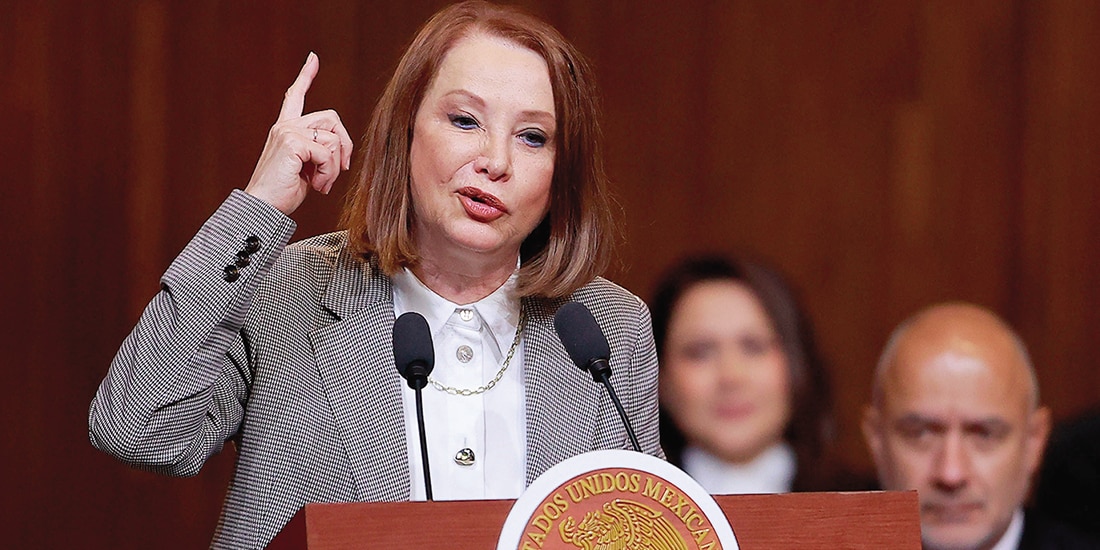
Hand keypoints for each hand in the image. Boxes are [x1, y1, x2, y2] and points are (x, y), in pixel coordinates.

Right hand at [244, 52, 353, 214]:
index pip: (295, 96)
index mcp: (285, 129)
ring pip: (334, 139)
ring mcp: (288, 132)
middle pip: (332, 118)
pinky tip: (317, 186)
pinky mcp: (292, 142)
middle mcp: (285, 126)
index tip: (313, 58)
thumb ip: (318, 153)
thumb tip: (340, 153)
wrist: (262, 207)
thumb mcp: (305, 169)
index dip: (305, 76)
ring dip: (335, 166)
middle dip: (345, 144)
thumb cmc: (282, 193)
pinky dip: (329, 174)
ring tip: (321, 183)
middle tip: (341, 168)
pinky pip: (328, 153)